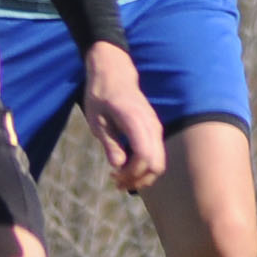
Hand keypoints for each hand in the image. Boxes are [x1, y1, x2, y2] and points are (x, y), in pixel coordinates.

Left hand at [77, 42, 164, 191]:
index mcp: (135, 121)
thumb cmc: (101, 96)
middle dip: (138, 179)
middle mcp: (151, 125)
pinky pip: (156, 155)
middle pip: (157, 164)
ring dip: (142, 175)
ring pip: (159, 162)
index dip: (132, 173)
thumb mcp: (97, 120)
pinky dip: (144, 166)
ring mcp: (156, 128)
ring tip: (120, 179)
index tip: (114, 176)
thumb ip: (109, 142)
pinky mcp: (154, 130)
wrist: (114, 74)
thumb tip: (118, 166)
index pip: (145, 156)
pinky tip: (126, 168)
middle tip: (117, 182)